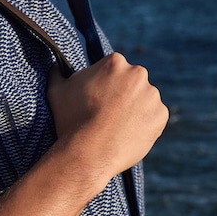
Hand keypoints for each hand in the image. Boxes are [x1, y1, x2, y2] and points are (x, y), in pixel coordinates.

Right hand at [46, 51, 168, 193]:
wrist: (89, 152)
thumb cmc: (70, 121)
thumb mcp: (57, 92)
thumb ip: (57, 74)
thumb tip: (55, 66)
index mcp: (115, 62)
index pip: (113, 70)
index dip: (104, 86)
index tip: (97, 101)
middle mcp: (137, 73)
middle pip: (132, 83)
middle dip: (122, 96)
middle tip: (108, 116)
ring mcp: (152, 95)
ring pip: (144, 101)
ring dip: (135, 110)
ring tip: (117, 128)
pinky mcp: (161, 115)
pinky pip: (154, 119)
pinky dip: (145, 126)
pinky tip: (128, 135)